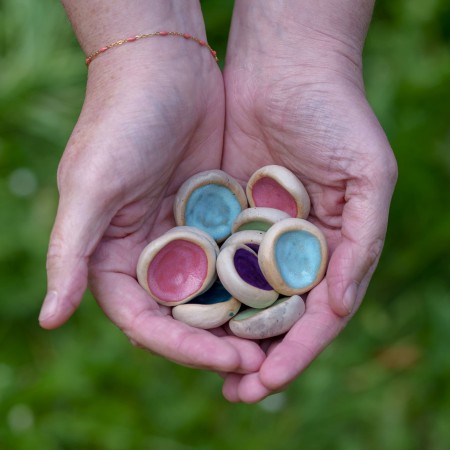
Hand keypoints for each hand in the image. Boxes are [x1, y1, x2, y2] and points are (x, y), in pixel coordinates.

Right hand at [39, 34, 264, 373]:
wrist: (163, 67)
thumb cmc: (120, 123)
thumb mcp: (90, 188)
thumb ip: (69, 254)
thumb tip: (49, 319)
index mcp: (114, 258)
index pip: (146, 323)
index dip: (185, 349)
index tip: (229, 361)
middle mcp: (150, 254)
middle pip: (185, 317)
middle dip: (220, 343)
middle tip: (261, 362)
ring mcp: (187, 237)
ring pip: (218, 293)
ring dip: (245, 318)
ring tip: (280, 338)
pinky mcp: (217, 216)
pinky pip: (239, 257)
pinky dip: (259, 278)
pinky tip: (287, 293)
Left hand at [220, 1, 397, 401]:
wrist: (285, 69)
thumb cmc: (335, 115)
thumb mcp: (368, 176)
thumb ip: (362, 241)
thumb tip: (341, 304)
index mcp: (331, 247)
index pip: (315, 313)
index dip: (296, 350)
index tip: (268, 381)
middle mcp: (292, 248)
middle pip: (275, 314)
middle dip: (256, 354)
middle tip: (234, 390)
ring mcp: (255, 234)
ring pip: (240, 294)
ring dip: (225, 332)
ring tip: (205, 366)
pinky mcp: (223, 215)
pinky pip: (211, 258)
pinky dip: (201, 288)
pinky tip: (185, 313)